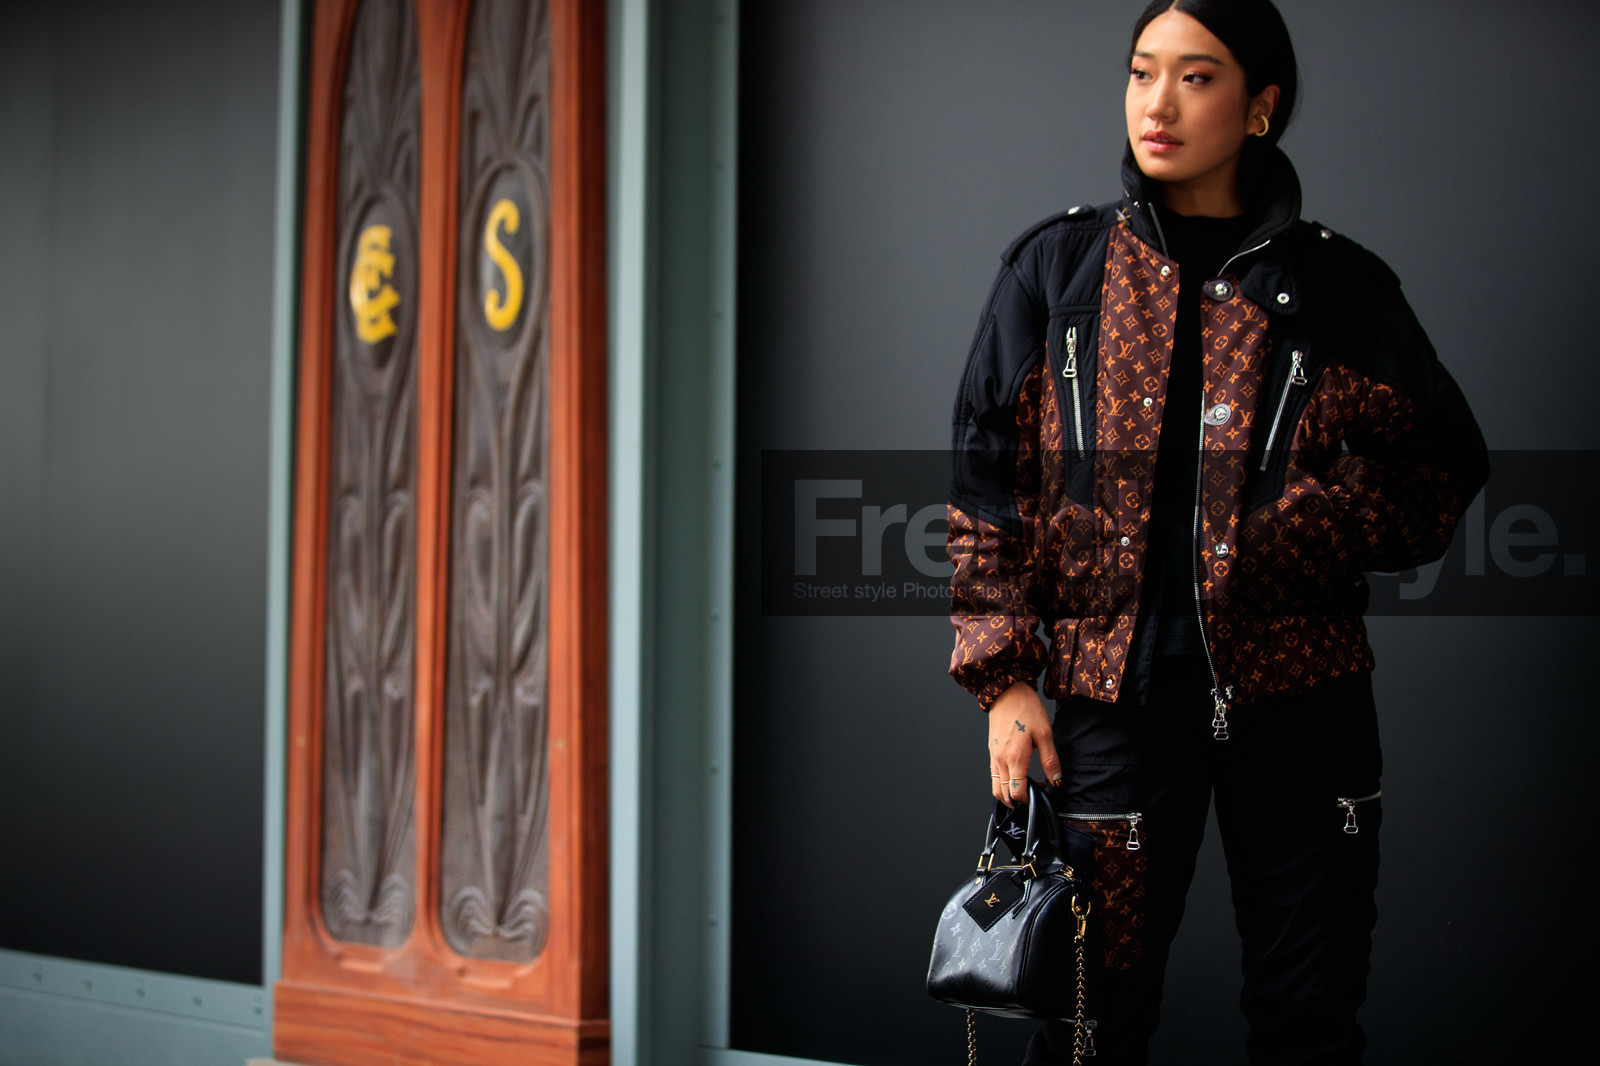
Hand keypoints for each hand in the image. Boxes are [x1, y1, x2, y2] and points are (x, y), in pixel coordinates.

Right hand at [987, 681, 1062, 807]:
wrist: (1007, 691)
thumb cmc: (1026, 709)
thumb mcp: (1045, 733)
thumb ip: (1050, 760)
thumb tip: (1056, 781)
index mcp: (1014, 758)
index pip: (1017, 793)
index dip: (1029, 800)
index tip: (1041, 794)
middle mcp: (1000, 760)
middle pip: (1003, 795)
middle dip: (1018, 801)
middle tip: (1034, 794)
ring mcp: (994, 756)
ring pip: (996, 787)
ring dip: (1009, 794)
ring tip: (1025, 788)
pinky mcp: (992, 751)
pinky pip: (994, 775)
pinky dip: (1003, 783)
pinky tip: (1016, 776)